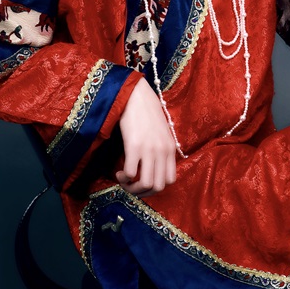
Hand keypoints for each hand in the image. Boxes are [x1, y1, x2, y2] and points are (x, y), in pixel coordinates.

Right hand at [116, 78, 176, 195]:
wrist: (136, 96)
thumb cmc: (146, 113)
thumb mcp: (161, 133)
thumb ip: (161, 150)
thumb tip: (153, 168)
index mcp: (170, 149)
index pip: (170, 180)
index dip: (156, 187)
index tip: (143, 182)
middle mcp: (162, 151)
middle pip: (158, 187)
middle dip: (143, 192)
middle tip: (132, 185)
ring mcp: (149, 149)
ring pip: (146, 184)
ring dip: (133, 188)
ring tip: (124, 180)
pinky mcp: (134, 146)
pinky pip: (131, 173)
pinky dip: (124, 178)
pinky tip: (119, 172)